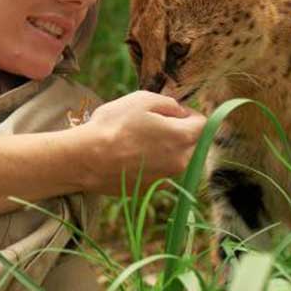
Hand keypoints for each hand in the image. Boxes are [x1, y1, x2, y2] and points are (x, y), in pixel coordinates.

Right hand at [78, 91, 205, 194]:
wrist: (87, 159)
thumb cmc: (114, 125)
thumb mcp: (143, 100)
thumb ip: (169, 104)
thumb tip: (180, 112)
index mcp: (182, 138)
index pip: (203, 124)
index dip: (189, 114)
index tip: (173, 110)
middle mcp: (180, 162)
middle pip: (192, 143)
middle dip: (179, 132)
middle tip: (153, 124)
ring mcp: (166, 178)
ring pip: (176, 158)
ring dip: (166, 148)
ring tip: (139, 140)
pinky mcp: (151, 190)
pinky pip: (161, 172)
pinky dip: (153, 163)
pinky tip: (132, 156)